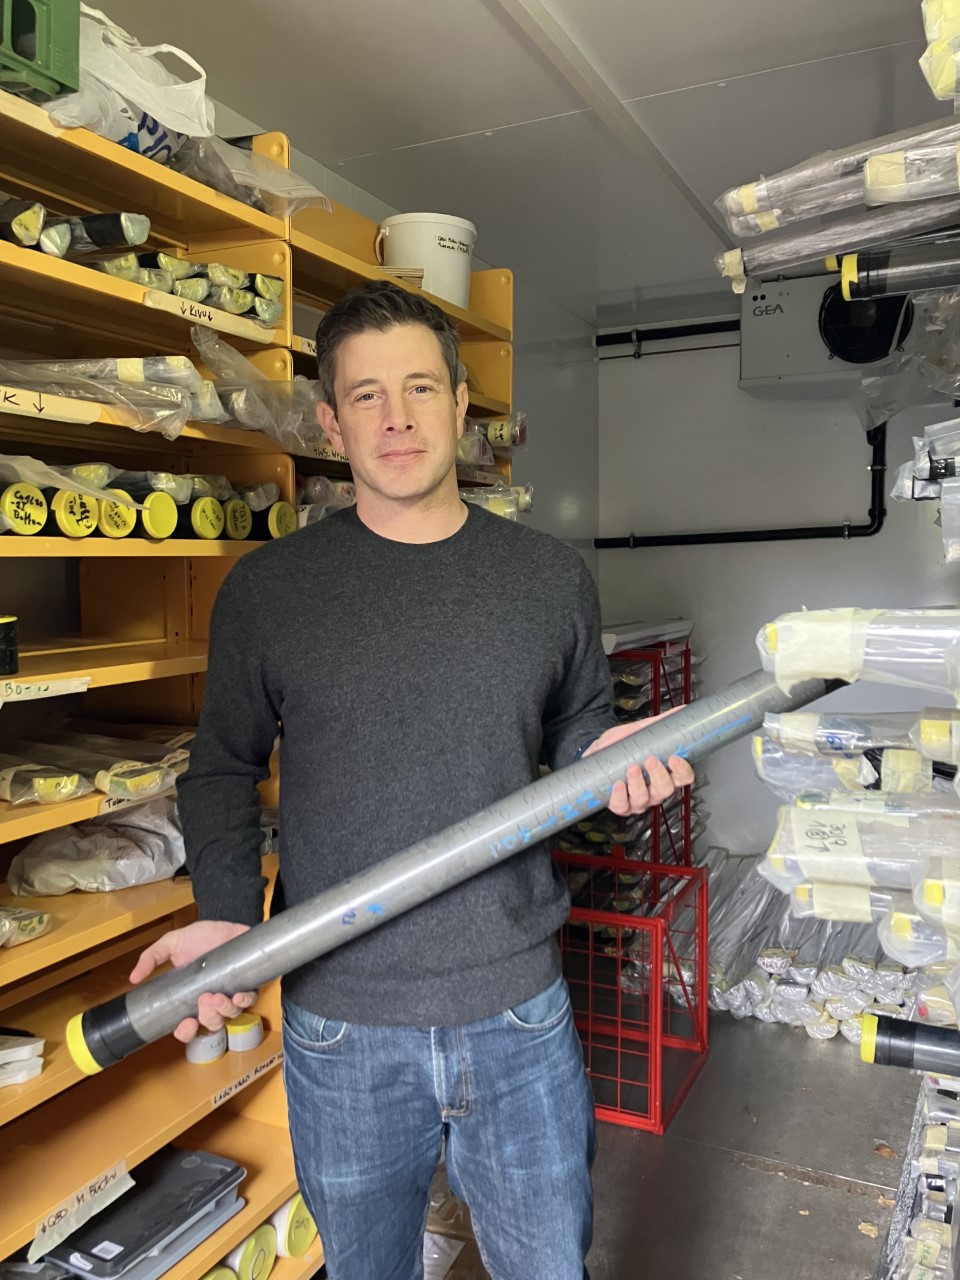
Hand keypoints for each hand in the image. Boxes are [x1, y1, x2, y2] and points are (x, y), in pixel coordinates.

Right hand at [129, 919, 256, 1042]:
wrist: (225, 922)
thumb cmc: (200, 936)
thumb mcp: (171, 944)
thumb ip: (152, 958)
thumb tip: (133, 978)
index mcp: (191, 998)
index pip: (188, 1028)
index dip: (186, 1032)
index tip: (185, 1024)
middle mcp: (212, 1001)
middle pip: (211, 1024)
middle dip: (207, 1018)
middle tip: (204, 1000)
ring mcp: (231, 994)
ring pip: (230, 1016)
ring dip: (223, 1010)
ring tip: (218, 996)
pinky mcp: (249, 984)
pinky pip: (250, 1000)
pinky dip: (244, 1000)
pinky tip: (238, 995)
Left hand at [583, 710, 694, 815]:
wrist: (595, 753)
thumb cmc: (620, 746)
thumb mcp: (638, 732)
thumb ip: (658, 723)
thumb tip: (680, 710)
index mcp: (665, 773)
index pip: (683, 777)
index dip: (682, 770)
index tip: (674, 758)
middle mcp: (654, 790)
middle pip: (666, 790)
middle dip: (659, 775)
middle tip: (650, 759)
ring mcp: (638, 800)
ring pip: (644, 799)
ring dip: (638, 784)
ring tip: (631, 768)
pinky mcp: (620, 805)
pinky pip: (622, 806)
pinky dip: (620, 796)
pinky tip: (617, 784)